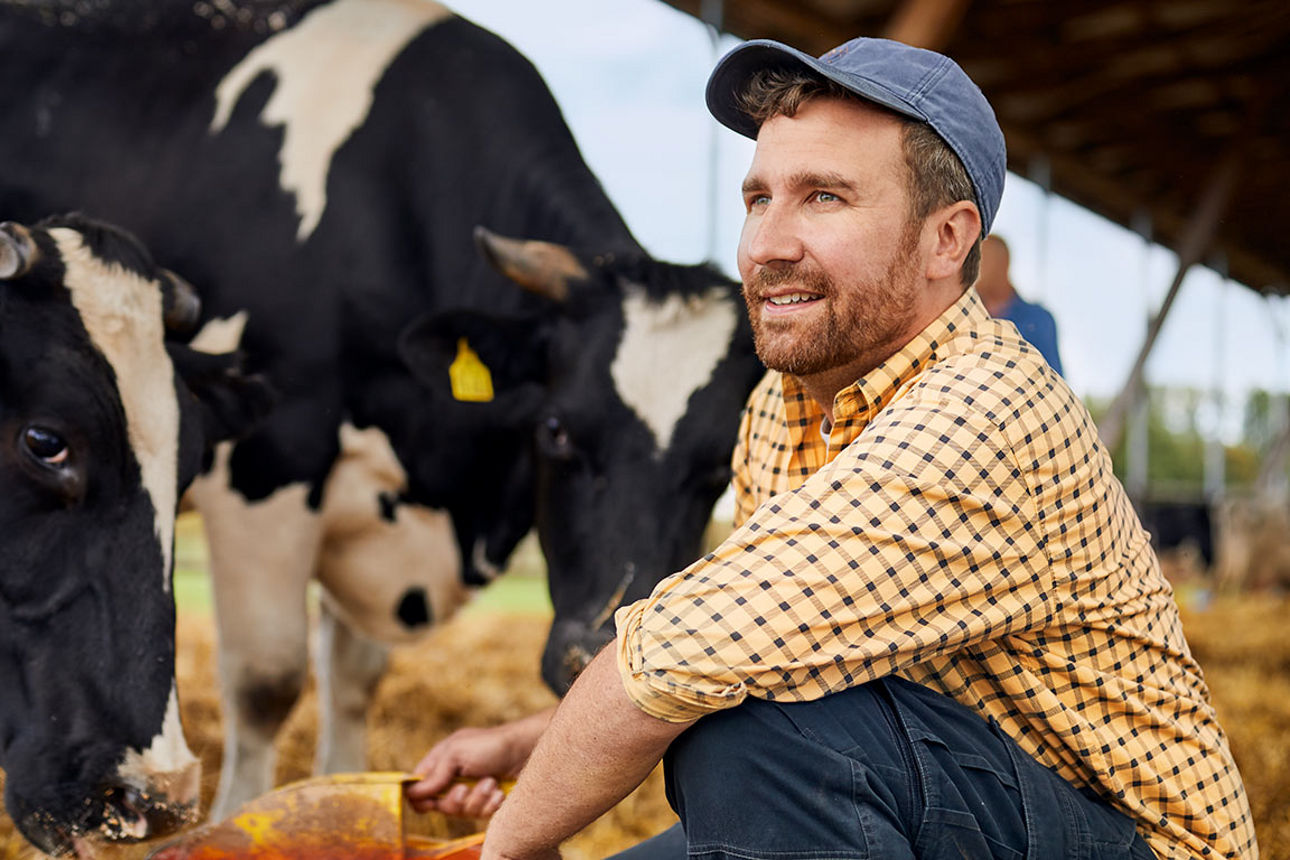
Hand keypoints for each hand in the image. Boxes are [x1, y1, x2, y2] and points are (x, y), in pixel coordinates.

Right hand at [405, 708, 553, 817]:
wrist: (529, 750)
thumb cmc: (492, 745)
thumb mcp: (457, 753)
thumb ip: (435, 773)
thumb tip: (414, 793)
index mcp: (441, 762)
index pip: (418, 787)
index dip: (420, 797)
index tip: (430, 801)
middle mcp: (454, 778)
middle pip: (440, 806)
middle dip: (456, 800)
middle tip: (466, 788)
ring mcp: (471, 791)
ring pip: (462, 813)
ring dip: (477, 799)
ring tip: (492, 783)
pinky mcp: (488, 802)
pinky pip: (481, 815)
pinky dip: (491, 805)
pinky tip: (500, 792)